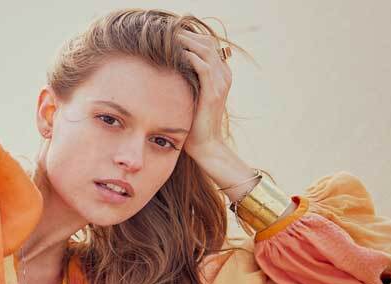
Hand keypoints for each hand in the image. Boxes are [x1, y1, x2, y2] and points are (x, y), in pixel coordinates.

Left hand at [177, 29, 232, 160]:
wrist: (205, 144)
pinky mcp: (213, 93)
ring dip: (186, 42)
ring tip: (168, 38)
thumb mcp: (191, 96)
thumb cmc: (193, 122)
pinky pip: (204, 67)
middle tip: (166, 32)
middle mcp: (224, 76)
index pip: (208, 45)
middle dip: (187, 35)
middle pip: (207, 43)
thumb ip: (187, 80)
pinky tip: (175, 54)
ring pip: (206, 51)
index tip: (170, 34)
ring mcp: (221, 84)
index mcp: (221, 74)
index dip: (190, 36)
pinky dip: (190, 57)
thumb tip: (169, 67)